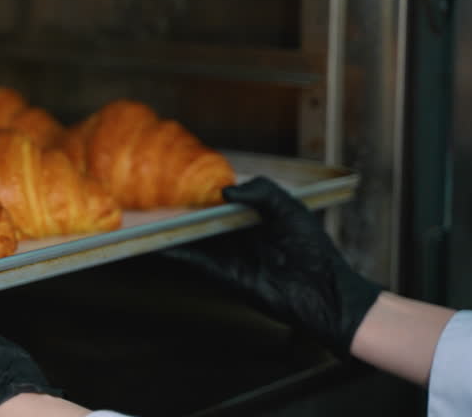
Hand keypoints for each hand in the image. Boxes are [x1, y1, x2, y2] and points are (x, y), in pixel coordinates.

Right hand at [163, 177, 381, 354]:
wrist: (325, 292)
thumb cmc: (314, 249)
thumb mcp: (291, 209)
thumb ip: (262, 191)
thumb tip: (226, 190)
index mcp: (254, 216)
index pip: (222, 199)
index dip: (202, 190)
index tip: (178, 179)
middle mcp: (238, 235)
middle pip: (202, 219)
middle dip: (181, 210)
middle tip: (154, 198)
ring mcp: (230, 255)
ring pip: (195, 240)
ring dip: (173, 232)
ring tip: (146, 220)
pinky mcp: (226, 275)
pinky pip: (197, 262)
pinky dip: (178, 254)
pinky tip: (159, 246)